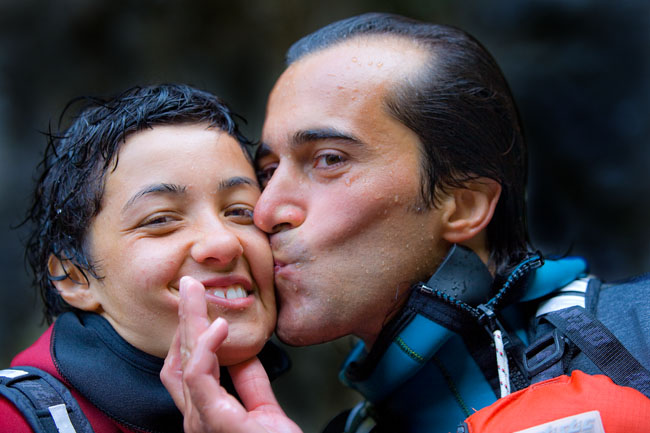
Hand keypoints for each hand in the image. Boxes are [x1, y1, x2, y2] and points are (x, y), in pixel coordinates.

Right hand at [160, 276, 301, 432]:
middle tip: (189, 285)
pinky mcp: (215, 423)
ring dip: (189, 322)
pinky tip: (217, 327)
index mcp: (205, 412)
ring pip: (184, 362)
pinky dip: (206, 349)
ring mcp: (202, 421)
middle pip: (178, 359)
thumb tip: (243, 353)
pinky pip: (199, 380)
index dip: (189, 333)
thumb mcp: (262, 410)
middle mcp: (196, 416)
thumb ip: (249, 383)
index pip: (186, 366)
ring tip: (196, 292)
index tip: (198, 302)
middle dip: (182, 319)